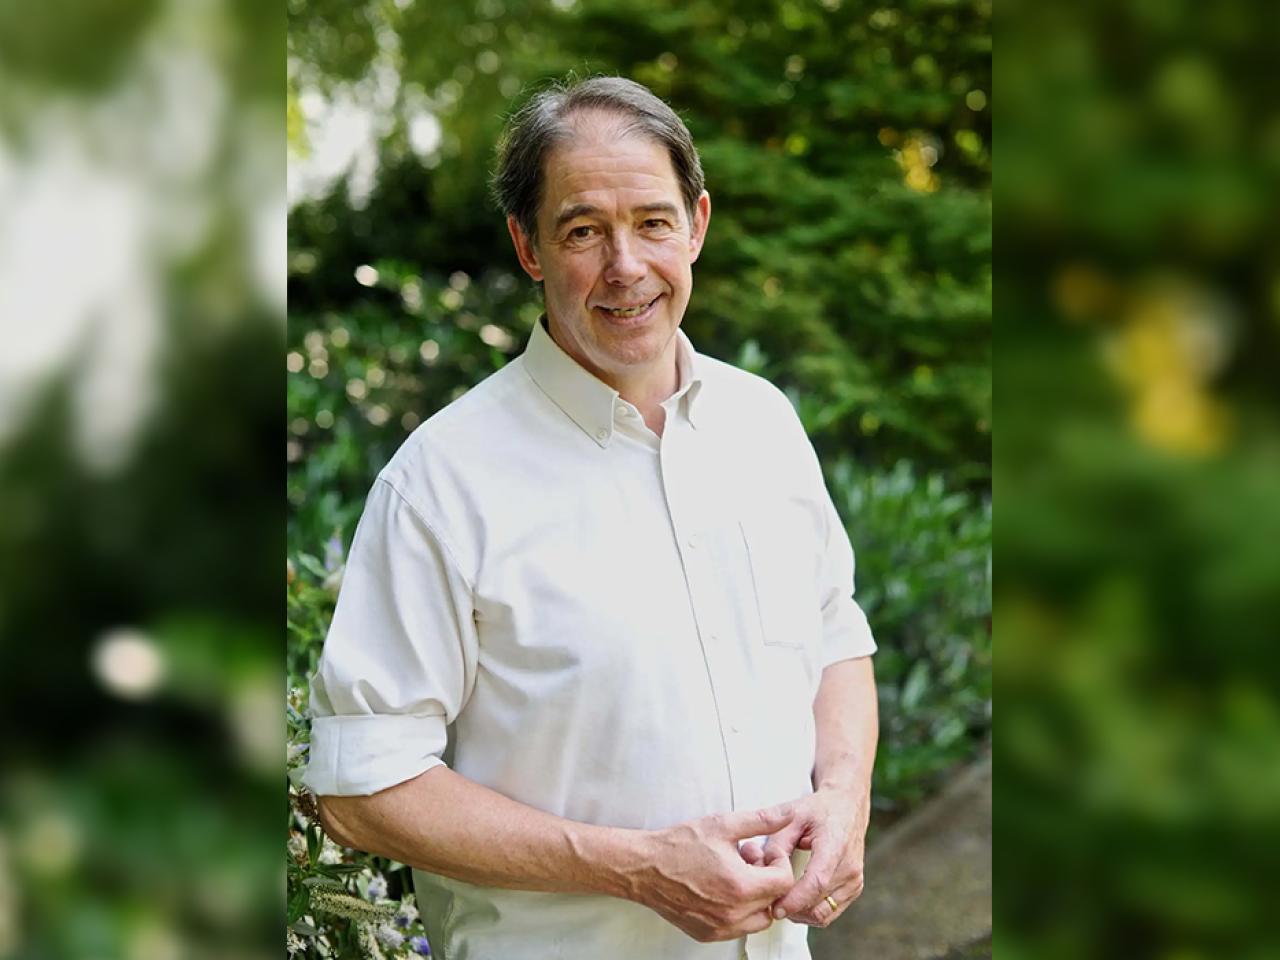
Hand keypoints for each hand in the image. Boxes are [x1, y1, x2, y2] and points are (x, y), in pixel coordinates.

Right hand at [628, 803, 799, 941]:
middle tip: (747, 859)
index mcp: (740, 886)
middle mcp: (733, 913)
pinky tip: (723, 888)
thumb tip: (786, 814)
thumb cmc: (679, 845)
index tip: (762, 851)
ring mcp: (721, 928)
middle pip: (775, 901)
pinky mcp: (708, 935)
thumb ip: (760, 820)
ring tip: (736, 874)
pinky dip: (740, 910)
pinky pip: (739, 928)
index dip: (778, 862)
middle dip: (767, 878)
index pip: (784, 882)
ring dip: (756, 897)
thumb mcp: (723, 825)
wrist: (644, 868)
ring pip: (760, 919)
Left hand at [739, 788, 867, 927]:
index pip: (817, 882)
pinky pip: (830, 912)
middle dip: (791, 909)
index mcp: (836, 845)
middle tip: (769, 901)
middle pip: (818, 904)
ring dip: (800, 914)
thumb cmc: (820, 810)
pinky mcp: (854, 889)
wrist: (846, 806)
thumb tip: (762, 871)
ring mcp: (854, 880)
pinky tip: (796, 899)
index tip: (774, 907)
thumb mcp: (792, 816)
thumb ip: (776, 843)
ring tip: (781, 899)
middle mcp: (849, 867)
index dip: (794, 900)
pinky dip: (811, 912)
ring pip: (823, 915)